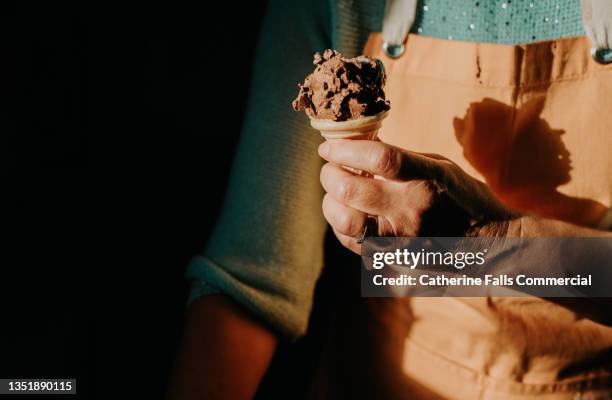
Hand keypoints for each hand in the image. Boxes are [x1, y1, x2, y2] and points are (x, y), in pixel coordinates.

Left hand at [318, 140, 519, 253]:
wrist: (489, 243)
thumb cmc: (461, 196)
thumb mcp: (438, 166)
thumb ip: (399, 157)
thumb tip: (357, 144)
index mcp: (427, 178)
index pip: (379, 158)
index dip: (345, 149)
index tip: (328, 146)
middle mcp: (412, 209)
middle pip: (351, 189)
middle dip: (330, 174)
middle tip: (330, 168)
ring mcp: (402, 238)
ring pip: (345, 222)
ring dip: (331, 203)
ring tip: (336, 192)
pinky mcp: (395, 257)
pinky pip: (353, 243)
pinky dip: (340, 225)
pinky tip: (346, 212)